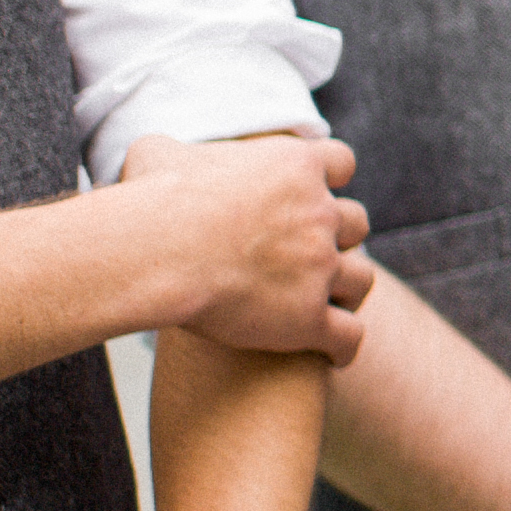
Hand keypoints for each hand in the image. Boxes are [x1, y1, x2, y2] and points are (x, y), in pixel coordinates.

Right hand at [122, 134, 376, 362]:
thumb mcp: (157, 155)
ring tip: (333, 303)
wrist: (155, 251)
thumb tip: (159, 160)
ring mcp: (320, 267)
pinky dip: (343, 347)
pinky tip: (333, 356)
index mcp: (295, 166)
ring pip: (360, 279)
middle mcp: (319, 214)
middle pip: (356, 223)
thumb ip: (175, 154)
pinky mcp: (308, 318)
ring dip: (348, 290)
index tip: (322, 189)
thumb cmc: (150, 199)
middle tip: (316, 252)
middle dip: (341, 237)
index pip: (340, 162)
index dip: (333, 177)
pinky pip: (348, 336)